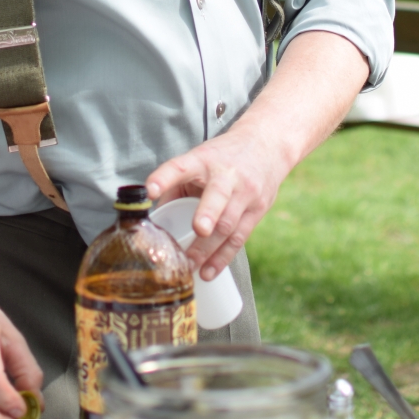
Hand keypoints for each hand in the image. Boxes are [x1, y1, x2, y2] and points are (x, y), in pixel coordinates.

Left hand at [146, 123, 288, 280]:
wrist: (267, 145)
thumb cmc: (223, 156)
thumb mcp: (198, 158)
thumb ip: (176, 184)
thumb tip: (154, 216)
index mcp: (204, 160)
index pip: (181, 167)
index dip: (165, 178)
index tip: (150, 190)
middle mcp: (227, 175)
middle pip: (218, 196)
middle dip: (208, 213)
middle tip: (198, 229)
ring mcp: (246, 193)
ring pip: (228, 224)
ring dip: (208, 248)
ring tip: (190, 266)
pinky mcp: (257, 210)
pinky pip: (239, 238)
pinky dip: (222, 258)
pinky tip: (209, 272)